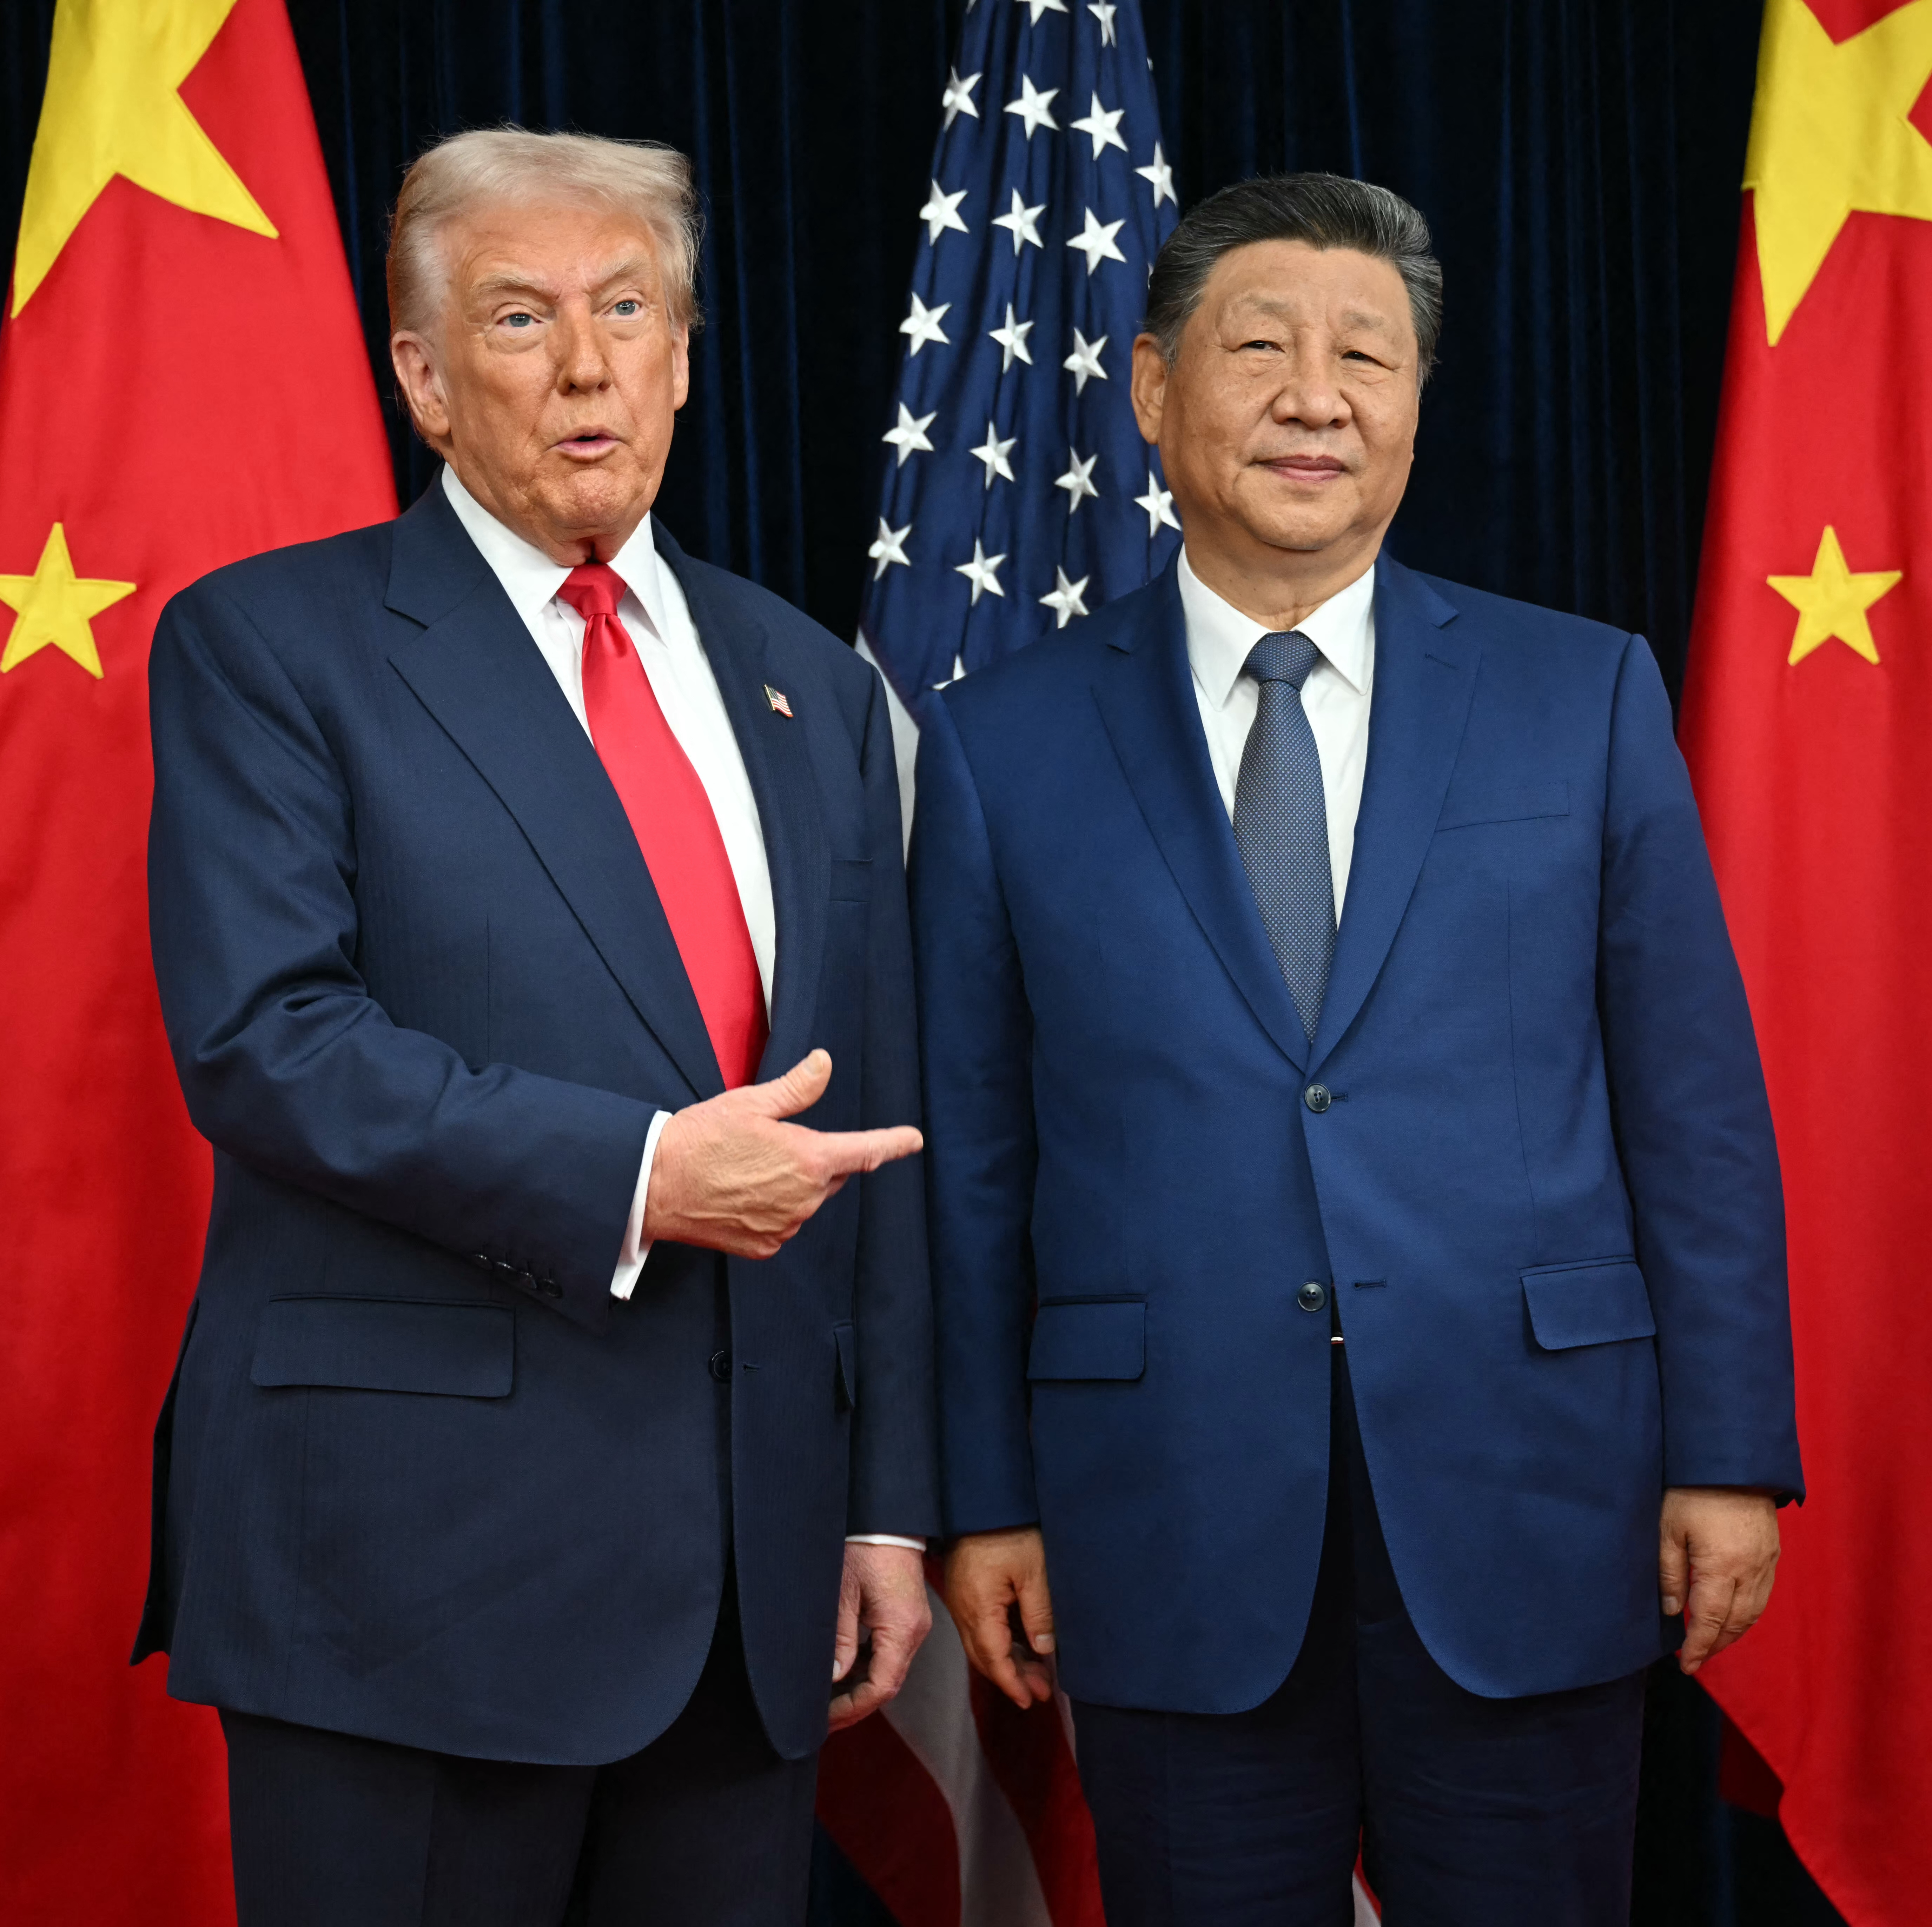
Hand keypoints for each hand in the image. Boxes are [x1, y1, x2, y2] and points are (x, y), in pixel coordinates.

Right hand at [643, 1050, 921, 1257]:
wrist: (655, 1185)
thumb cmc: (700, 1140)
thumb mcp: (750, 1103)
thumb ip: (796, 1089)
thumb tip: (824, 1064)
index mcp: (809, 1159)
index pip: (866, 1151)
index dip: (894, 1144)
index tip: (913, 1140)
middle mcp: (805, 1198)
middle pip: (830, 1176)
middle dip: (814, 1160)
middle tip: (770, 1145)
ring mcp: (786, 1226)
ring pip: (806, 1200)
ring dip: (790, 1185)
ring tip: (745, 1170)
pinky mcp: (766, 1246)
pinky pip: (783, 1224)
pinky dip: (771, 1210)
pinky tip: (740, 1195)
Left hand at [829, 1543, 931, 1730]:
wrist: (887, 1517)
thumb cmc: (864, 1548)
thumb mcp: (843, 1592)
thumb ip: (841, 1637)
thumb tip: (835, 1676)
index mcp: (901, 1628)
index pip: (882, 1686)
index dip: (854, 1707)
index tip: (826, 1718)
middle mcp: (914, 1631)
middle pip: (888, 1683)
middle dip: (856, 1704)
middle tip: (824, 1718)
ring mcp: (914, 1624)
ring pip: (889, 1669)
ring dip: (861, 1687)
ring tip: (828, 1699)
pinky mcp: (908, 1616)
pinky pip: (890, 1652)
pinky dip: (868, 1666)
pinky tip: (844, 1670)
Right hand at [944, 1527, 1056, 1710]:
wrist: (982, 1499)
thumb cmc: (1010, 1531)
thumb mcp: (1035, 1570)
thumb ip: (1039, 1613)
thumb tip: (1043, 1650)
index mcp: (978, 1607)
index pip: (993, 1658)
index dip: (1012, 1683)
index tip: (1031, 1701)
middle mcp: (963, 1609)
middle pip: (984, 1656)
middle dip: (1011, 1678)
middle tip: (1040, 1691)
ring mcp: (961, 1599)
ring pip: (980, 1643)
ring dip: (1006, 1660)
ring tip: (1036, 1673)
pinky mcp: (964, 1588)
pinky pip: (979, 1626)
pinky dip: (999, 1641)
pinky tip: (1020, 1644)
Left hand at [1659, 1486, 1779, 1674]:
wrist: (1732, 1460)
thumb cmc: (1693, 1490)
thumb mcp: (1668, 1528)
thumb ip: (1669, 1572)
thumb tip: (1671, 1610)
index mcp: (1722, 1568)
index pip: (1709, 1621)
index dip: (1698, 1647)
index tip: (1686, 1665)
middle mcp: (1750, 1572)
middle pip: (1735, 1623)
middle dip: (1715, 1645)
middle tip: (1695, 1659)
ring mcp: (1765, 1563)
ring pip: (1753, 1613)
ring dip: (1733, 1633)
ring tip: (1712, 1643)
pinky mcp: (1772, 1553)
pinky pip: (1763, 1595)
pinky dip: (1748, 1613)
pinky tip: (1733, 1615)